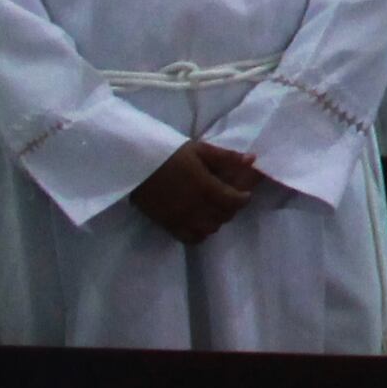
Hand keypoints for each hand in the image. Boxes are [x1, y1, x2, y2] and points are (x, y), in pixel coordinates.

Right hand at [126, 140, 259, 244]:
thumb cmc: (169, 152)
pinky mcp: (167, 224)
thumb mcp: (200, 149)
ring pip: (209, 229)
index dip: (243, 199)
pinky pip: (190, 238)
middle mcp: (196, 206)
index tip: (244, 193)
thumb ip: (227, 157)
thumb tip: (252, 160)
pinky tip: (199, 222)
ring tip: (214, 210)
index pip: (234, 201)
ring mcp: (181, 218)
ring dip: (216, 221)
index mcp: (206, 187)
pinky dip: (199, 233)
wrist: (135, 163)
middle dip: (231, 208)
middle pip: (223, 216)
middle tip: (229, 199)